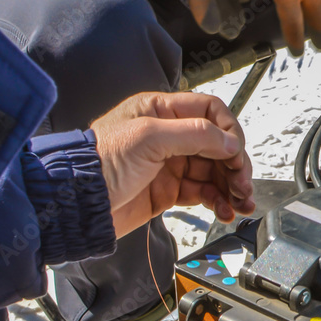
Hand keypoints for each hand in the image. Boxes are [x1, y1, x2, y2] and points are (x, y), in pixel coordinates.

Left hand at [91, 92, 254, 237]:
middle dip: (235, 165)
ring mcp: (171, 164)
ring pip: (215, 172)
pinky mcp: (170, 190)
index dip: (229, 131)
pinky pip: (204, 193)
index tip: (236, 153)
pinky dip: (219, 201)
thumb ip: (194, 134)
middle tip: (242, 184)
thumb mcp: (148, 138)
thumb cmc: (99, 164)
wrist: (78, 204)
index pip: (210, 112)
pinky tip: (225, 209)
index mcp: (161, 111)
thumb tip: (229, 141)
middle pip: (218, 145)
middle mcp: (169, 135)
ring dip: (232, 187)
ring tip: (241, 202)